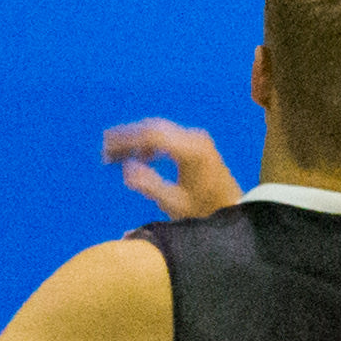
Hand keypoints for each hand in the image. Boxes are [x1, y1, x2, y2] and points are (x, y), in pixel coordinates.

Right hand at [104, 119, 242, 219]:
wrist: (235, 211)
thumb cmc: (206, 212)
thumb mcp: (174, 204)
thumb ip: (149, 185)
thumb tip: (126, 168)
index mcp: (191, 150)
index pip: (151, 135)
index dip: (125, 140)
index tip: (106, 150)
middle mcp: (195, 138)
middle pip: (154, 128)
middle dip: (128, 137)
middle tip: (105, 150)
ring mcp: (198, 138)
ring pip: (160, 130)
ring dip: (138, 139)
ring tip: (117, 155)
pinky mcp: (198, 143)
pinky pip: (169, 136)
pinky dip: (151, 143)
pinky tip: (141, 157)